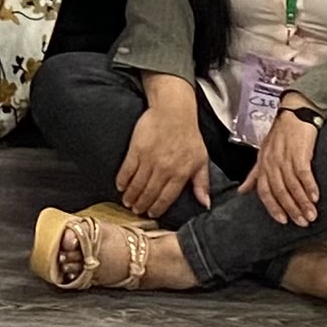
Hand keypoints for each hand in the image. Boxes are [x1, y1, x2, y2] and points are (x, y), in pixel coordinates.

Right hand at [118, 80, 216, 217]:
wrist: (174, 112)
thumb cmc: (189, 135)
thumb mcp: (201, 160)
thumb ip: (202, 183)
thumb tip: (205, 204)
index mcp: (180, 174)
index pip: (166, 198)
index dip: (157, 208)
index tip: (151, 214)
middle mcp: (164, 169)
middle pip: (150, 193)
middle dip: (142, 205)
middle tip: (136, 210)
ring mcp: (149, 160)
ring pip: (137, 185)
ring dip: (131, 196)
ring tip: (127, 202)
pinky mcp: (136, 150)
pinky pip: (127, 170)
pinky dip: (122, 180)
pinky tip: (120, 187)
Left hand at [250, 105, 323, 225]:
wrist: (295, 113)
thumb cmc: (280, 136)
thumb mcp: (264, 154)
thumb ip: (254, 175)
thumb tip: (242, 192)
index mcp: (263, 165)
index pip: (264, 191)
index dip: (273, 207)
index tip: (283, 221)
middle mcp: (272, 163)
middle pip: (279, 191)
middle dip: (291, 209)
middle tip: (302, 222)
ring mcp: (285, 157)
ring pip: (292, 185)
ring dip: (302, 202)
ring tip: (312, 215)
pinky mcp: (299, 152)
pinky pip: (303, 173)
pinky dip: (309, 186)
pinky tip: (316, 197)